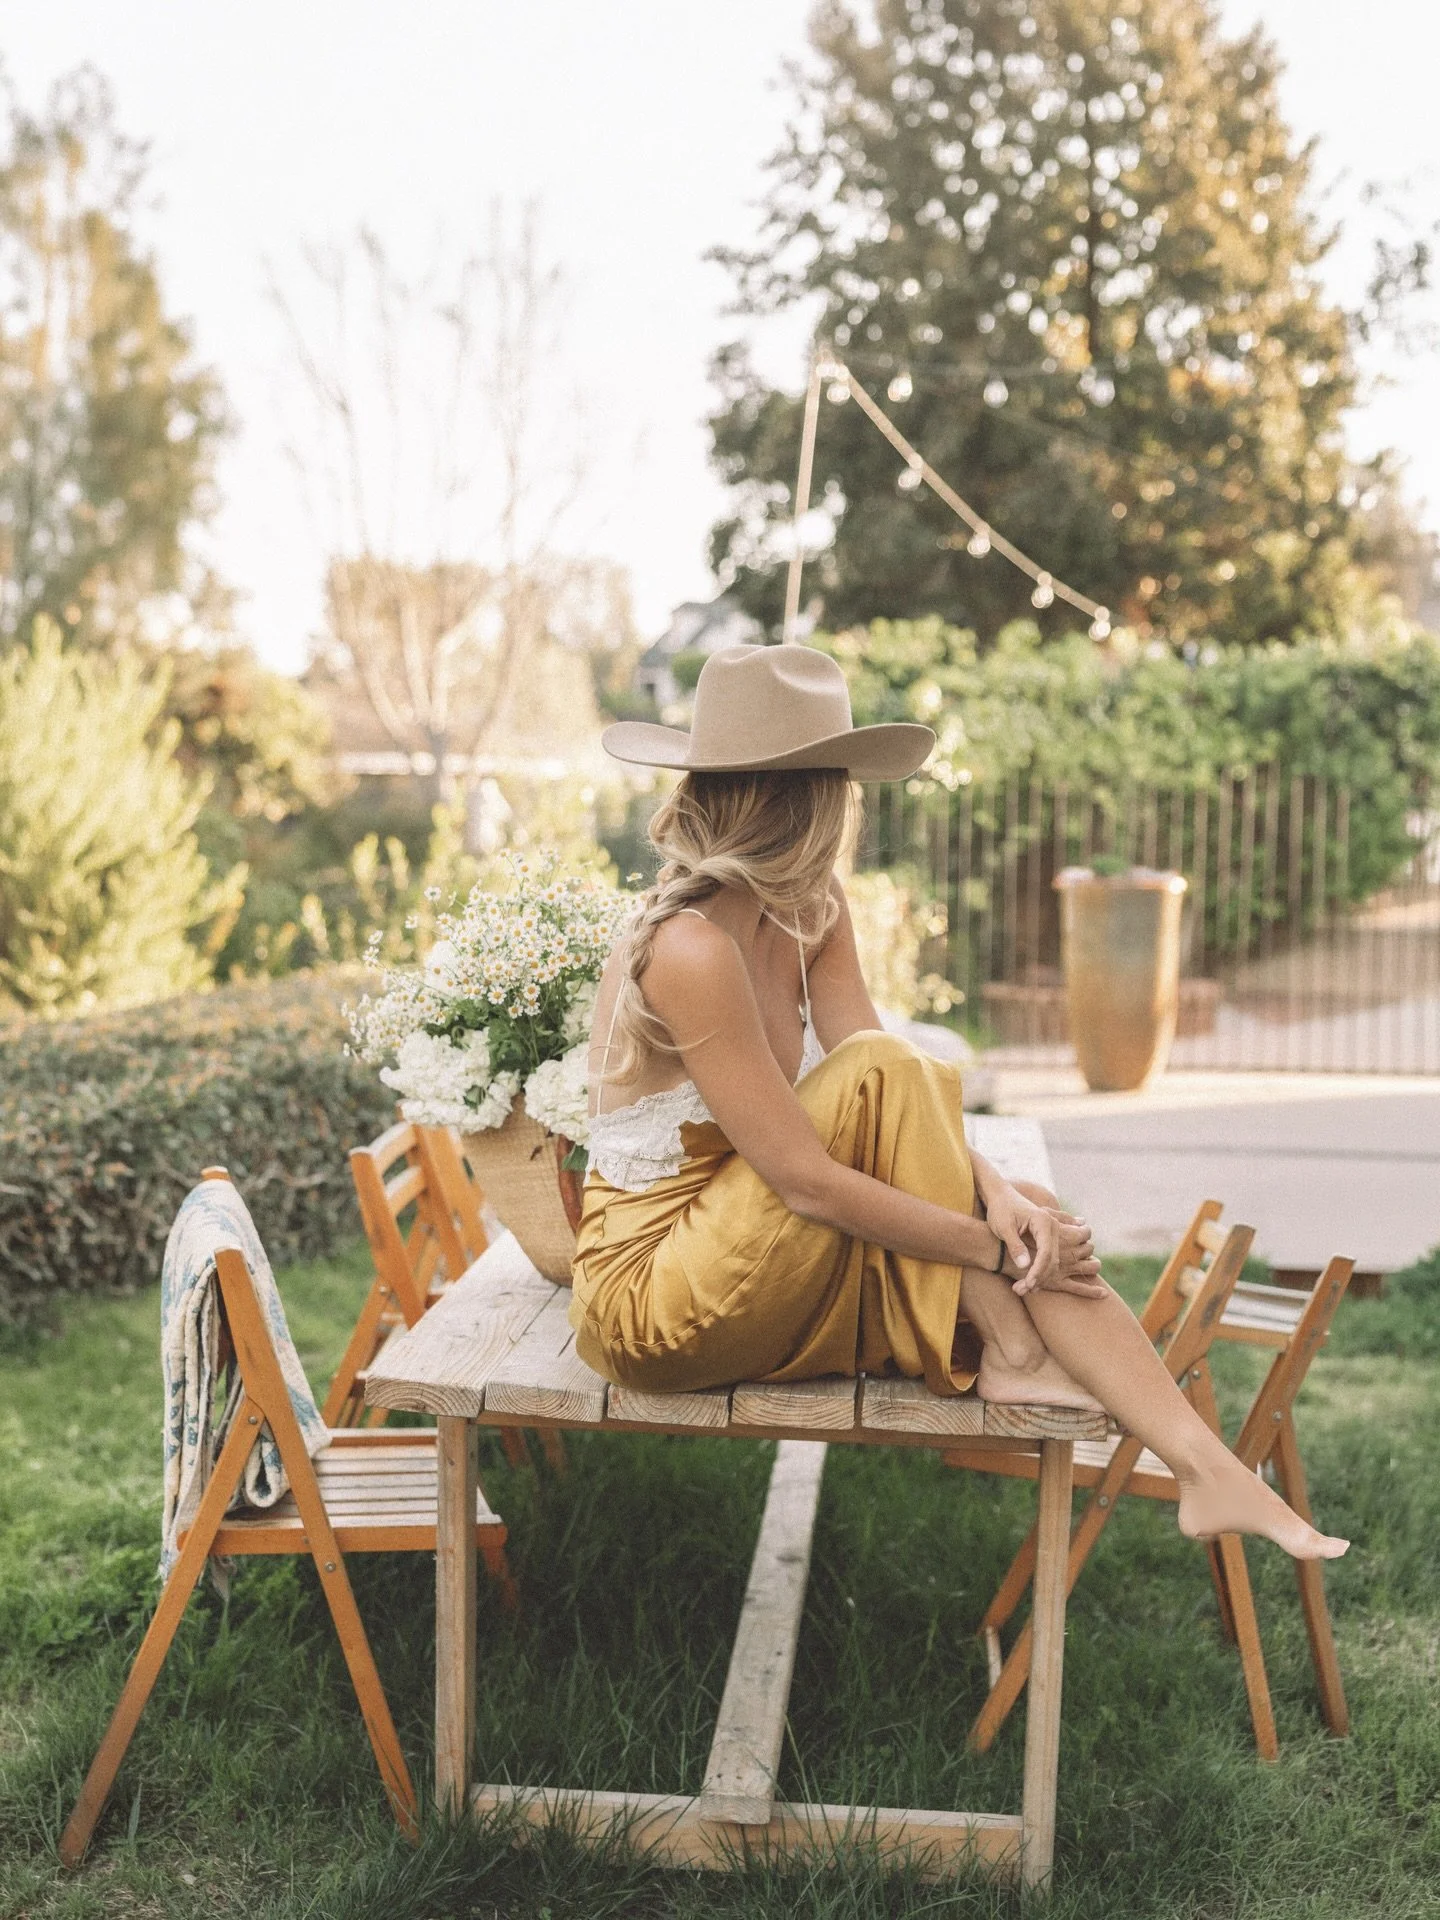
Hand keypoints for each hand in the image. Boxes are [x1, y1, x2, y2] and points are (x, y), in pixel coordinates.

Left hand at [985, 1185, 1104, 1297]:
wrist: (1000, 1196)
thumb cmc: (1000, 1209)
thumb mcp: (1003, 1228)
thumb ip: (1015, 1246)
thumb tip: (1025, 1266)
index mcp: (1043, 1221)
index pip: (1046, 1252)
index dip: (1038, 1271)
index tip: (1027, 1284)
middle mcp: (1052, 1226)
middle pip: (1052, 1259)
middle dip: (1038, 1278)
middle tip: (1021, 1290)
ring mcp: (1052, 1232)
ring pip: (1053, 1261)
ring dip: (1040, 1277)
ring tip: (1021, 1289)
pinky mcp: (1047, 1237)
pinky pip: (1049, 1258)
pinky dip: (1041, 1271)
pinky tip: (1028, 1281)